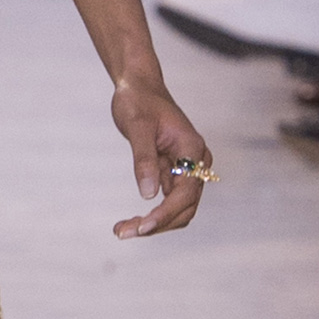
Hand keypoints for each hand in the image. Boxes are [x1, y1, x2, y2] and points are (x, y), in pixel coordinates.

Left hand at [110, 81, 213, 237]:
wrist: (139, 86)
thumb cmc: (138, 101)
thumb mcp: (137, 126)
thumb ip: (143, 160)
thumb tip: (148, 195)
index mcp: (192, 149)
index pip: (186, 193)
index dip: (165, 214)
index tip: (141, 227)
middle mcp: (197, 162)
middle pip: (185, 207)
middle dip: (157, 225)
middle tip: (122, 232)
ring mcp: (188, 169)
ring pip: (178, 209)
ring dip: (154, 224)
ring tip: (121, 230)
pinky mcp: (175, 172)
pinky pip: (168, 201)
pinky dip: (151, 214)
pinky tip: (129, 222)